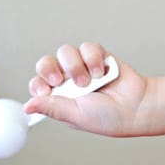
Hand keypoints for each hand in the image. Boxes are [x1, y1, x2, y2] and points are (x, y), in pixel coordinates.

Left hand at [24, 42, 164, 136]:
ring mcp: (83, 67)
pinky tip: (101, 71)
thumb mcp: (75, 115)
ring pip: (65, 52)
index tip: (46, 89)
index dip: (38, 83)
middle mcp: (68, 81)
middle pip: (47, 63)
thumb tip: (27, 107)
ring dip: (76, 66)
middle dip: (50, 69)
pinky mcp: (98, 56)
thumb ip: (51, 107)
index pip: (38, 84)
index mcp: (60, 98)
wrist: (137, 106)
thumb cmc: (109, 117)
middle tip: (60, 80)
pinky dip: (93, 58)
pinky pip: (87, 47)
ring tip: (89, 81)